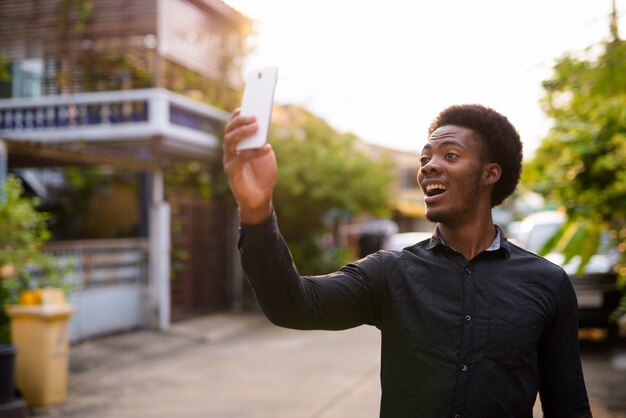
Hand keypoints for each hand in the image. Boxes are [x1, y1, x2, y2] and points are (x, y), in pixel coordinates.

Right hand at [223, 109, 276, 224]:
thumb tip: (262, 124)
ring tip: (257, 126)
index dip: (237, 115)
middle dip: (241, 121)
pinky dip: (254, 152)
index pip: (233, 125)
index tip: (246, 105)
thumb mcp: (265, 152)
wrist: (261, 197)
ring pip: (230, 141)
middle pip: (230, 131)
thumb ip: (262, 139)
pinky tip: (266, 148)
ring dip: (243, 132)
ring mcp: (229, 160)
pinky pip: (240, 159)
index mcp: (237, 143)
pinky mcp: (232, 172)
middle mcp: (230, 150)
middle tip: (254, 116)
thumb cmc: (263, 173)